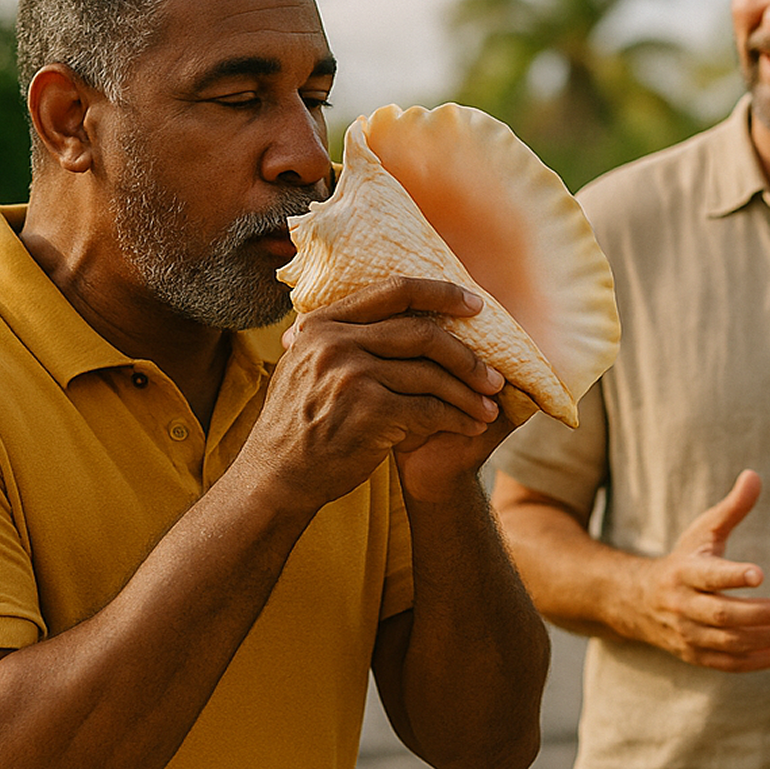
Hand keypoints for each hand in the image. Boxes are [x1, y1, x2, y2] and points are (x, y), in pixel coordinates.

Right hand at [247, 277, 505, 509]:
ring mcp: (351, 376)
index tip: (475, 304)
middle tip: (494, 374)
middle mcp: (334, 343)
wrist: (276, 477)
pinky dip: (456, 420)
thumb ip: (340, 338)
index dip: (441, 293)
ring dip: (468, 394)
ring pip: (431, 376)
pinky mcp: (368, 412)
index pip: (394, 291)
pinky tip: (471, 427)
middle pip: (422, 334)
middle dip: (466, 356)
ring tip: (490, 406)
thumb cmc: (301, 423)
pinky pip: (429, 411)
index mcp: (323, 323)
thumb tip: (392, 314)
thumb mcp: (305, 365)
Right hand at [623, 470, 769, 671]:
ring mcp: (688, 634)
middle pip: (723, 615)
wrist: (638, 602)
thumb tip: (755, 475)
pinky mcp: (696, 656)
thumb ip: (731, 509)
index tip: (760, 573)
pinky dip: (760, 662)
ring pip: (729, 642)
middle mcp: (683, 606)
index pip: (709, 575)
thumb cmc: (682, 561)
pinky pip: (729, 664)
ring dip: (768, 640)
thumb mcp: (702, 532)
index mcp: (683, 572)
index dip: (733, 576)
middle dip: (761, 615)